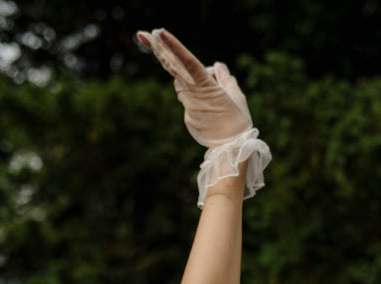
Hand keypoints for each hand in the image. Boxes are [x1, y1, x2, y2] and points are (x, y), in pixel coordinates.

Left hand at [136, 29, 252, 146]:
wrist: (231, 152)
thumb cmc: (238, 123)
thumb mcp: (236, 97)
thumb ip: (226, 79)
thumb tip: (217, 66)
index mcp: (207, 88)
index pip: (188, 62)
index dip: (174, 46)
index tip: (159, 33)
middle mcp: (193, 96)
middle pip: (173, 69)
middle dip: (158, 50)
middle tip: (142, 34)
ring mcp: (188, 108)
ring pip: (183, 84)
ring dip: (191, 78)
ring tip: (216, 89)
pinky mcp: (188, 117)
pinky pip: (190, 100)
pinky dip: (199, 97)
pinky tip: (216, 109)